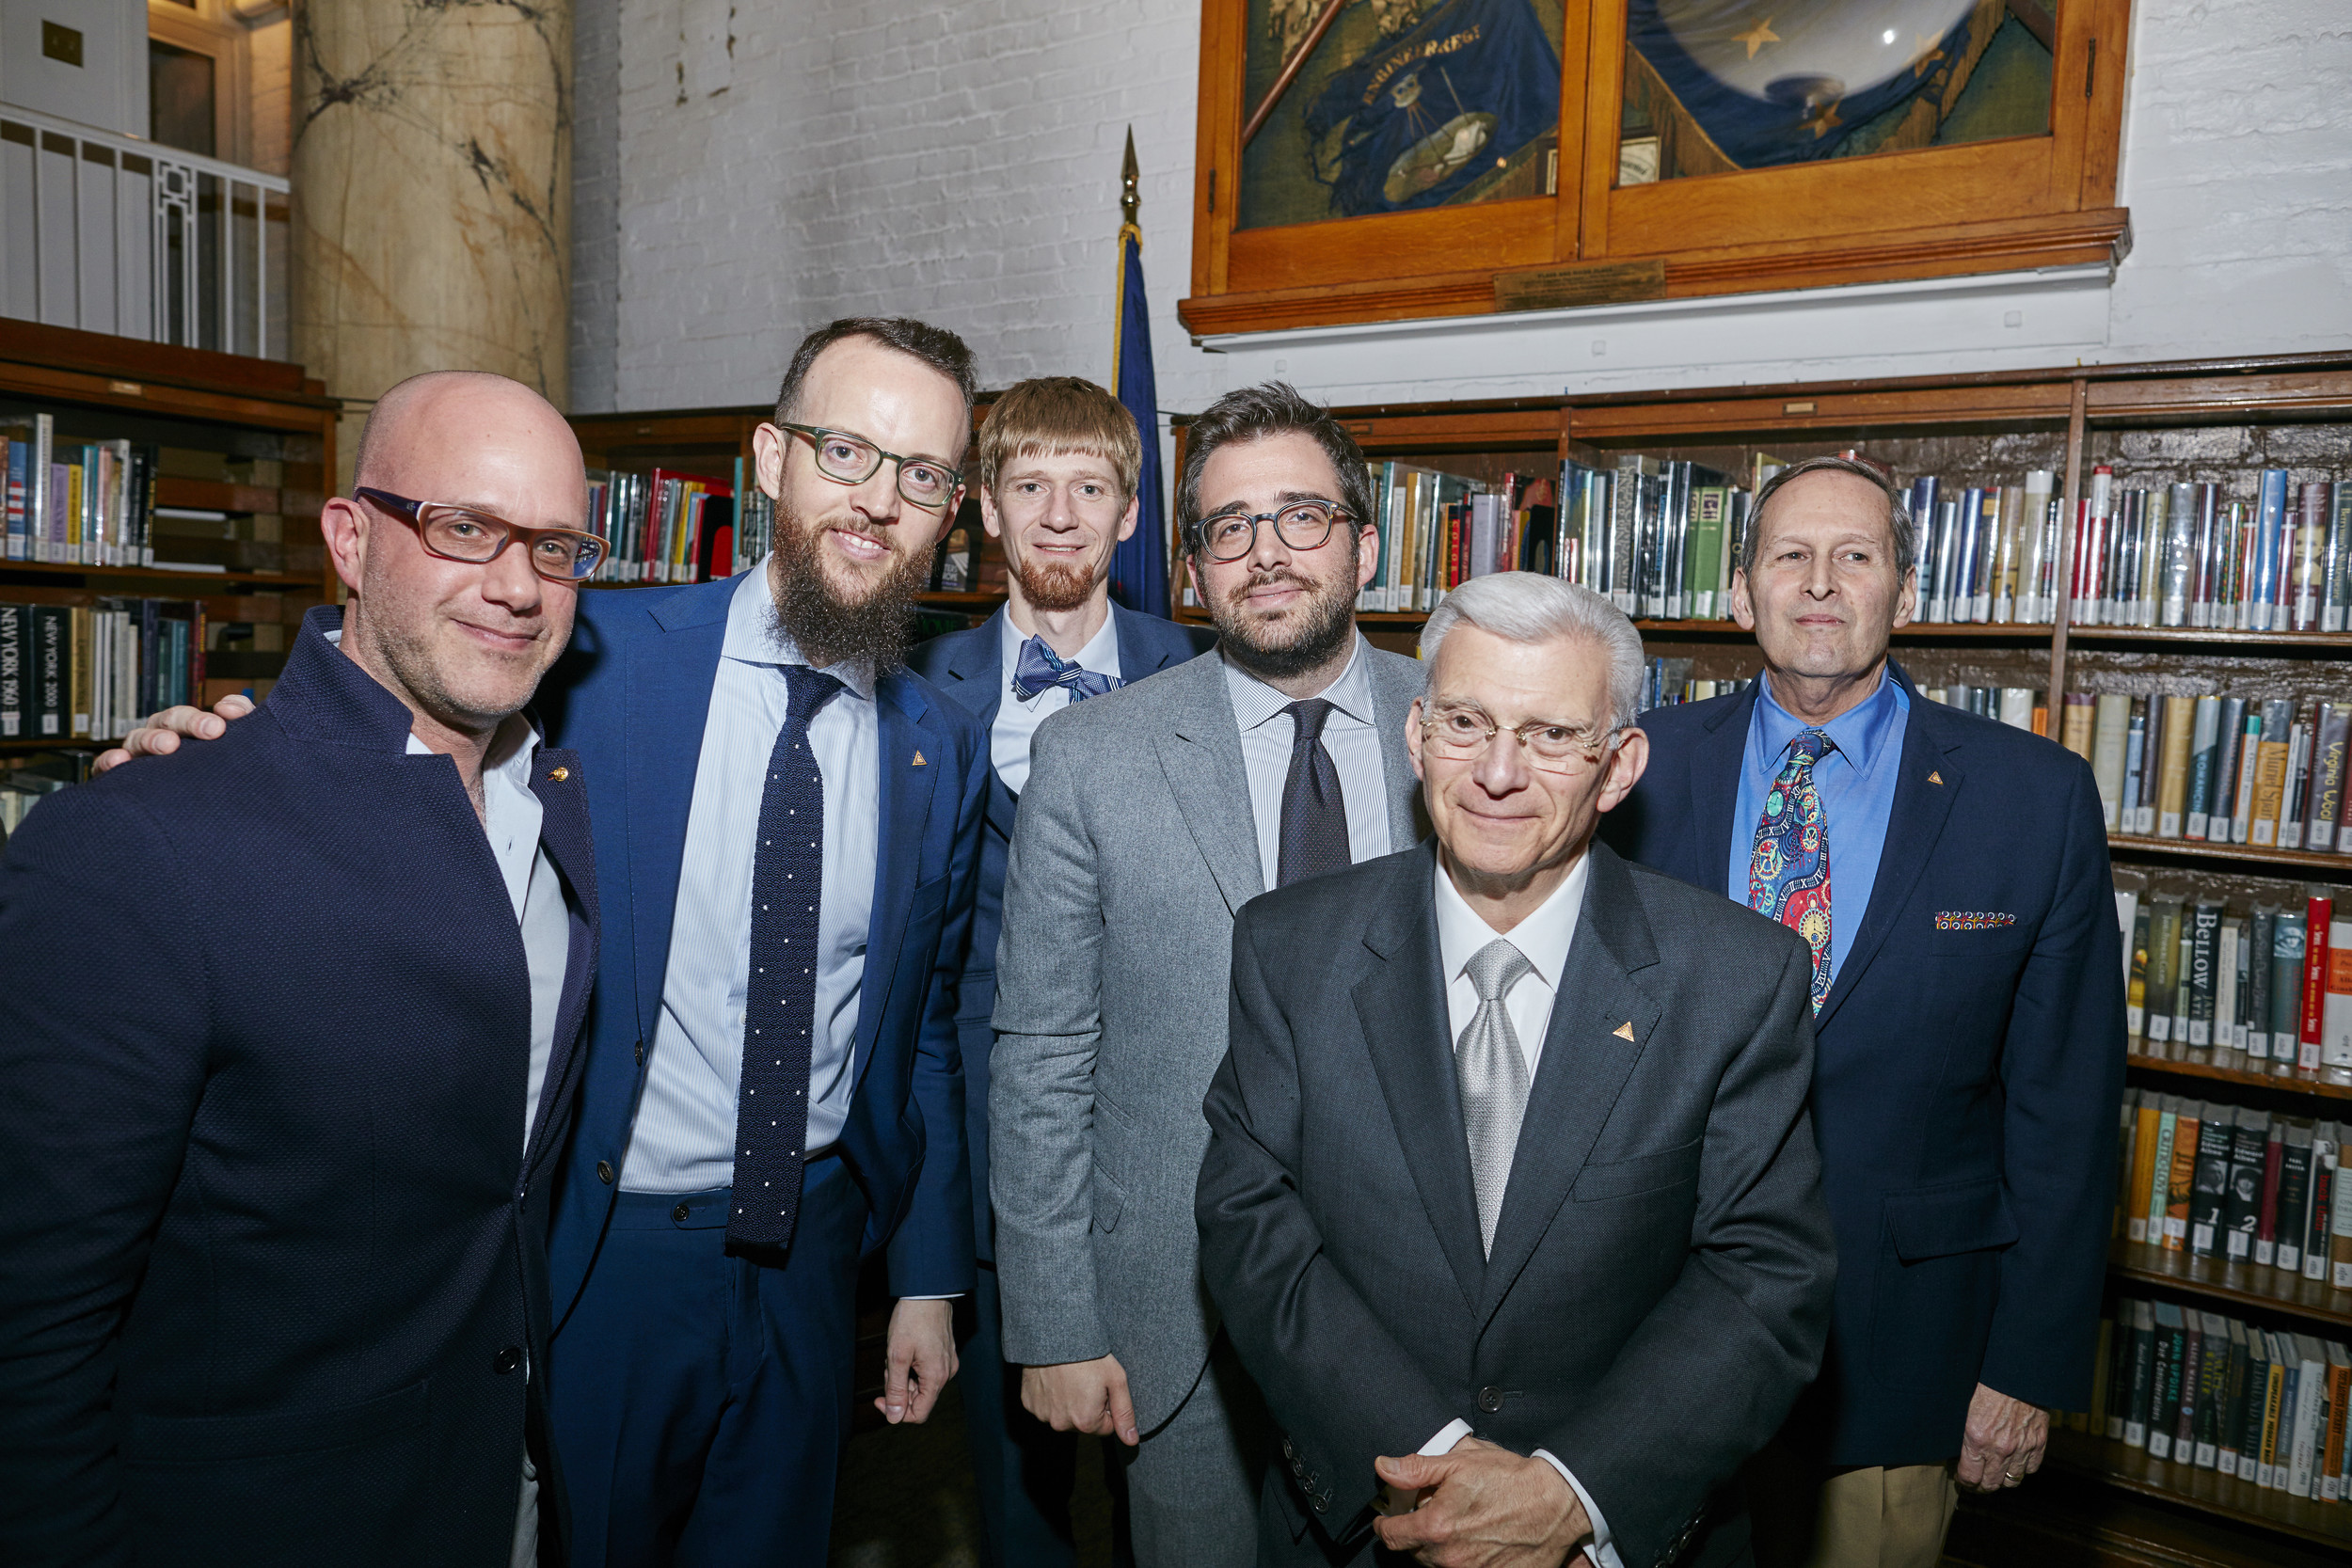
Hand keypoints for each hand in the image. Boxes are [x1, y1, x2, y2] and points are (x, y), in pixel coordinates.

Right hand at [94, 694, 254, 772]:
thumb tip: (231, 709)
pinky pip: (107, 766)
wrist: (203, 830)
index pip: (203, 714)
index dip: (215, 713)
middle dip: (190, 722)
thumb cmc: (222, 787)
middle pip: (172, 720)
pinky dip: (111, 760)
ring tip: (169, 746)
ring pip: (140, 738)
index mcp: (192, 733)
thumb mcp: (239, 759)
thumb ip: (245, 731)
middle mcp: (165, 740)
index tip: (228, 720)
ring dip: (154, 739)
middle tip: (211, 730)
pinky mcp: (118, 780)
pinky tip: (121, 761)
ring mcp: (140, 758)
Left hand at [875, 1298, 957, 1424]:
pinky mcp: (944, 1355)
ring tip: (896, 1353)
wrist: (928, 1291)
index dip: (897, 1411)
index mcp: (936, 1377)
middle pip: (918, 1398)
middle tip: (888, 1365)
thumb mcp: (897, 1356)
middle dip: (898, 1387)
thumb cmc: (912, 1320)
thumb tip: (894, 1417)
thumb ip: (895, 1389)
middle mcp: (946, 1373)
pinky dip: (911, 1366)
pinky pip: (925, 1372)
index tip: (880, 1399)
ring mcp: (947, 1363)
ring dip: (903, 1375)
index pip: (919, 1413)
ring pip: (920, 1384)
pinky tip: (905, 1350)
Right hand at [1019, 1354, 1138, 1444]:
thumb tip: (1131, 1440)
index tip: (1102, 1388)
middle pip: (1083, 1424)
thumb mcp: (1116, 1380)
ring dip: (1068, 1402)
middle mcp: (1061, 1424)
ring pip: (1063, 1416)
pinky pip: (1045, 1406)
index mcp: (1085, 1422)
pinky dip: (1050, 1396)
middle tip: (1086, 1381)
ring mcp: (1042, 1414)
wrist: (1056, 1334)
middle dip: (1088, 1407)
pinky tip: (1055, 1379)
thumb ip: (1125, 1413)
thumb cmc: (1090, 1355)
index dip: (1107, 1407)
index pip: (1105, 1427)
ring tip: (1071, 1378)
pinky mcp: (1029, 1403)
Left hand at [1372, 1437, 1589, 1567]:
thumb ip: (1416, 1469)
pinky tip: (1476, 1542)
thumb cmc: (1510, 1480)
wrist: (1555, 1504)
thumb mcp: (1459, 1462)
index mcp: (1436, 1527)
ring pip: (1438, 1565)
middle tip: (1429, 1515)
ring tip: (1457, 1526)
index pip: (1391, 1536)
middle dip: (1416, 1534)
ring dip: (1439, 1549)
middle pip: (1414, 1553)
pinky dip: (1464, 1559)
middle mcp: (1449, 1557)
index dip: (1385, 1525)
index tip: (1387, 1518)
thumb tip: (1384, 1468)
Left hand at [1956, 1383, 2047, 1492]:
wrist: (2019, 1372)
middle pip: (1990, 1484)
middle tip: (1977, 1482)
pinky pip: (2031, 1469)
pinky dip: (2022, 1469)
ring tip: (1995, 1474)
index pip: (1969, 1476)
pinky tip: (2014, 1462)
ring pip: (2012, 1481)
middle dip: (1981, 1486)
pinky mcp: (2039, 1442)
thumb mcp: (1965, 1406)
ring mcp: (2022, 1447)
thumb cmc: (1988, 1383)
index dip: (1964, 1480)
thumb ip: (1964, 1431)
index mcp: (1976, 1438)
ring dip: (2002, 1480)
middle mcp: (2000, 1448)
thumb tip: (1958, 1448)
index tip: (1962, 1477)